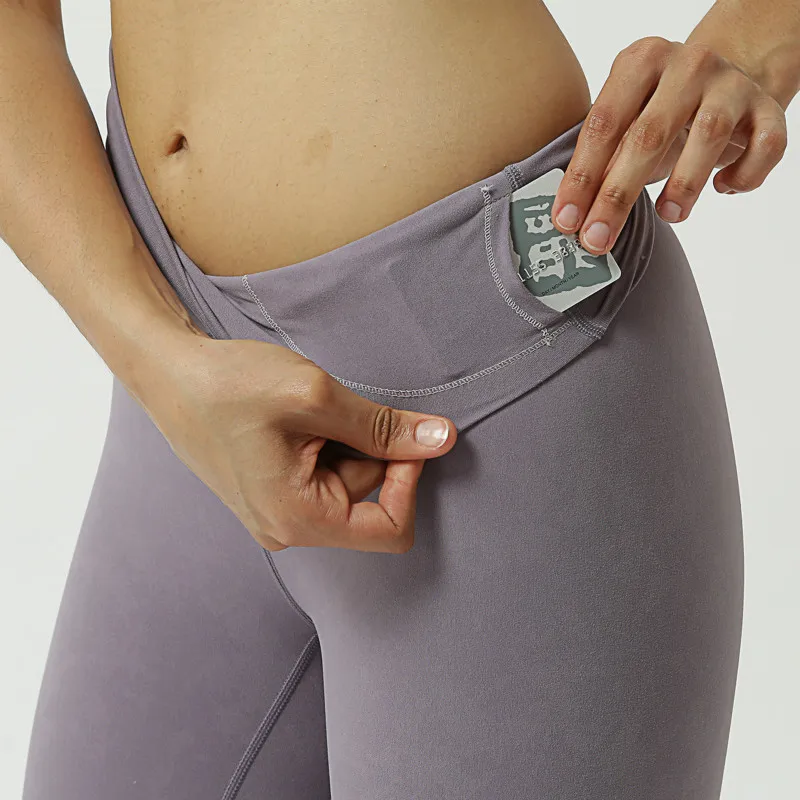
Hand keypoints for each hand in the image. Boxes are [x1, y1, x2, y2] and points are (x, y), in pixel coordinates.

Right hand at [134, 336, 456, 552]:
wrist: (169, 372)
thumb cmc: (229, 384)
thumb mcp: (315, 397)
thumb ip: (382, 426)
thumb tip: (442, 440)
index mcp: (297, 520)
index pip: (390, 530)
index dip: (409, 480)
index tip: (400, 434)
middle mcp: (287, 528)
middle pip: (369, 500)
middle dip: (366, 449)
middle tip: (330, 409)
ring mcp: (278, 512)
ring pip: (347, 481)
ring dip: (342, 439)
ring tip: (302, 410)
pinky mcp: (273, 490)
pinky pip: (323, 473)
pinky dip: (324, 441)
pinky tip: (292, 418)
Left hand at [551, 36, 788, 254]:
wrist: (721, 82)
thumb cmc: (659, 112)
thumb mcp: (626, 124)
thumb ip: (602, 162)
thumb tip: (573, 219)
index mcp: (640, 62)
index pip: (604, 124)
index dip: (582, 177)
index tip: (566, 221)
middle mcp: (687, 65)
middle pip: (648, 135)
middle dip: (617, 196)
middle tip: (597, 238)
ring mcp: (731, 84)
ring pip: (709, 136)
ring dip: (683, 185)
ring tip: (668, 215)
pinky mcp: (767, 108)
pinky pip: (766, 146)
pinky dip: (744, 176)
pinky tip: (722, 190)